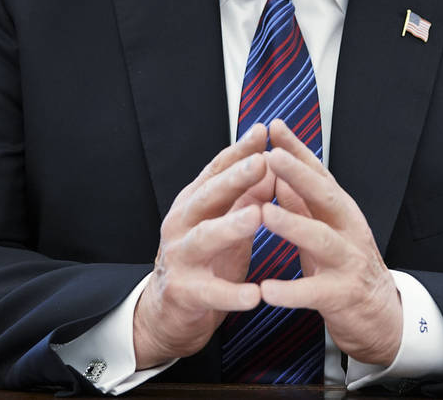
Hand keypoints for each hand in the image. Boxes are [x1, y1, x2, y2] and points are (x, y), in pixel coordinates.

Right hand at [133, 124, 274, 367]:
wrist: (169, 310)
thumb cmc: (206, 259)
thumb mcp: (226, 222)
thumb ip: (247, 196)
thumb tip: (273, 164)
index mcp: (194, 202)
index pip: (216, 170)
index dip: (239, 150)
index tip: (263, 131)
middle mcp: (182, 224)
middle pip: (208, 196)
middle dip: (235, 178)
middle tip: (262, 162)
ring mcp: (180, 257)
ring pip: (204, 238)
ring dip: (230, 226)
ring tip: (257, 216)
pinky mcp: (184, 293)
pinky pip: (210, 292)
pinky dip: (232, 294)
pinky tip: (255, 295)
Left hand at [259, 119, 402, 366]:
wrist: (381, 316)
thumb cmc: (344, 266)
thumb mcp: (324, 228)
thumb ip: (303, 203)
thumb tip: (280, 171)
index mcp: (340, 210)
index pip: (318, 173)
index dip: (297, 149)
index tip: (274, 127)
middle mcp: (348, 229)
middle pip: (324, 196)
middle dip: (298, 174)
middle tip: (271, 156)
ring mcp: (348, 261)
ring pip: (322, 239)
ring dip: (292, 225)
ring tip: (264, 213)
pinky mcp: (343, 295)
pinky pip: (314, 292)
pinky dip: (290, 292)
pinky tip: (267, 290)